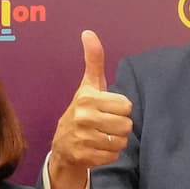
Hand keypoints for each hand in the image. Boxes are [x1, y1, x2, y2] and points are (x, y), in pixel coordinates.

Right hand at [48, 31, 134, 188]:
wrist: (63, 144)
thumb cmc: (83, 110)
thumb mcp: (88, 85)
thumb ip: (93, 60)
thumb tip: (89, 32)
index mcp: (88, 98)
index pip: (126, 106)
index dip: (121, 109)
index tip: (108, 109)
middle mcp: (83, 117)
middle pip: (126, 125)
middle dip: (120, 126)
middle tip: (107, 124)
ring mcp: (82, 138)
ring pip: (121, 141)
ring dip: (116, 141)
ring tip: (103, 136)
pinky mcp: (84, 156)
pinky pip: (113, 156)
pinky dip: (109, 154)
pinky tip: (98, 148)